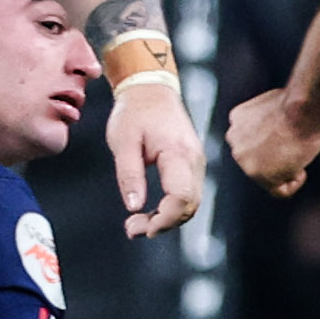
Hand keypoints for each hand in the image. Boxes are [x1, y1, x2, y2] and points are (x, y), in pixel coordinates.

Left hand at [108, 77, 205, 238]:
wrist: (151, 89)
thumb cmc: (135, 112)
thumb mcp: (123, 141)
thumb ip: (129, 174)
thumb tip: (134, 206)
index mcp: (178, 153)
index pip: (181, 197)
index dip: (163, 219)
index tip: (139, 228)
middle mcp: (194, 161)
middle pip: (189, 206)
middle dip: (162, 224)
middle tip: (131, 229)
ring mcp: (196, 163)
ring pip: (190, 204)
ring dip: (166, 219)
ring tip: (136, 223)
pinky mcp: (192, 166)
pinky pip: (187, 195)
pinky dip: (171, 209)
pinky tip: (150, 212)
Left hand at [224, 87, 319, 197]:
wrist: (301, 111)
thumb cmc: (298, 104)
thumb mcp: (275, 104)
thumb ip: (268, 119)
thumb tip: (277, 127)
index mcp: (237, 119)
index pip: (252, 140)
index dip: (275, 142)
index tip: (289, 138)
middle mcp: (234, 139)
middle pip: (258, 159)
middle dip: (278, 157)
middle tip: (296, 148)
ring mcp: (243, 159)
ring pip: (267, 176)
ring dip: (286, 170)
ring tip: (300, 157)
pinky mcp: (258, 174)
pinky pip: (280, 190)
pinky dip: (294, 184)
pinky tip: (302, 171)